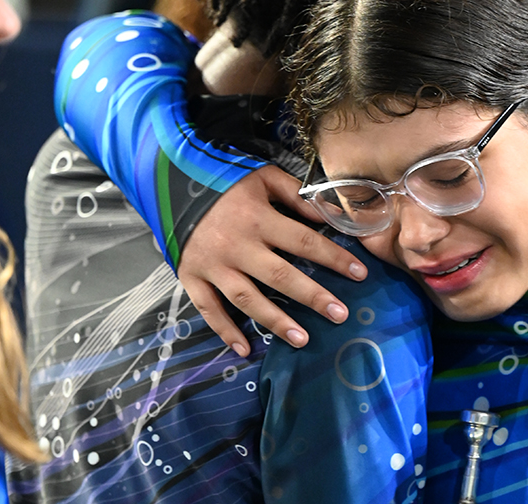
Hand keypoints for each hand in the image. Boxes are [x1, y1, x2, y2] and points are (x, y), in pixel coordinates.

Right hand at [177, 165, 367, 355]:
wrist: (167, 181)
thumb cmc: (224, 180)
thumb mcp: (263, 177)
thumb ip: (296, 196)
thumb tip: (330, 215)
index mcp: (258, 218)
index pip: (304, 241)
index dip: (334, 258)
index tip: (360, 273)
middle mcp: (237, 246)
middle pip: (281, 276)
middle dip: (313, 297)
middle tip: (340, 315)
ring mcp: (212, 265)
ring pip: (247, 299)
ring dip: (276, 321)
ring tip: (303, 340)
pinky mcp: (191, 277)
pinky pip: (208, 309)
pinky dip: (225, 331)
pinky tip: (245, 349)